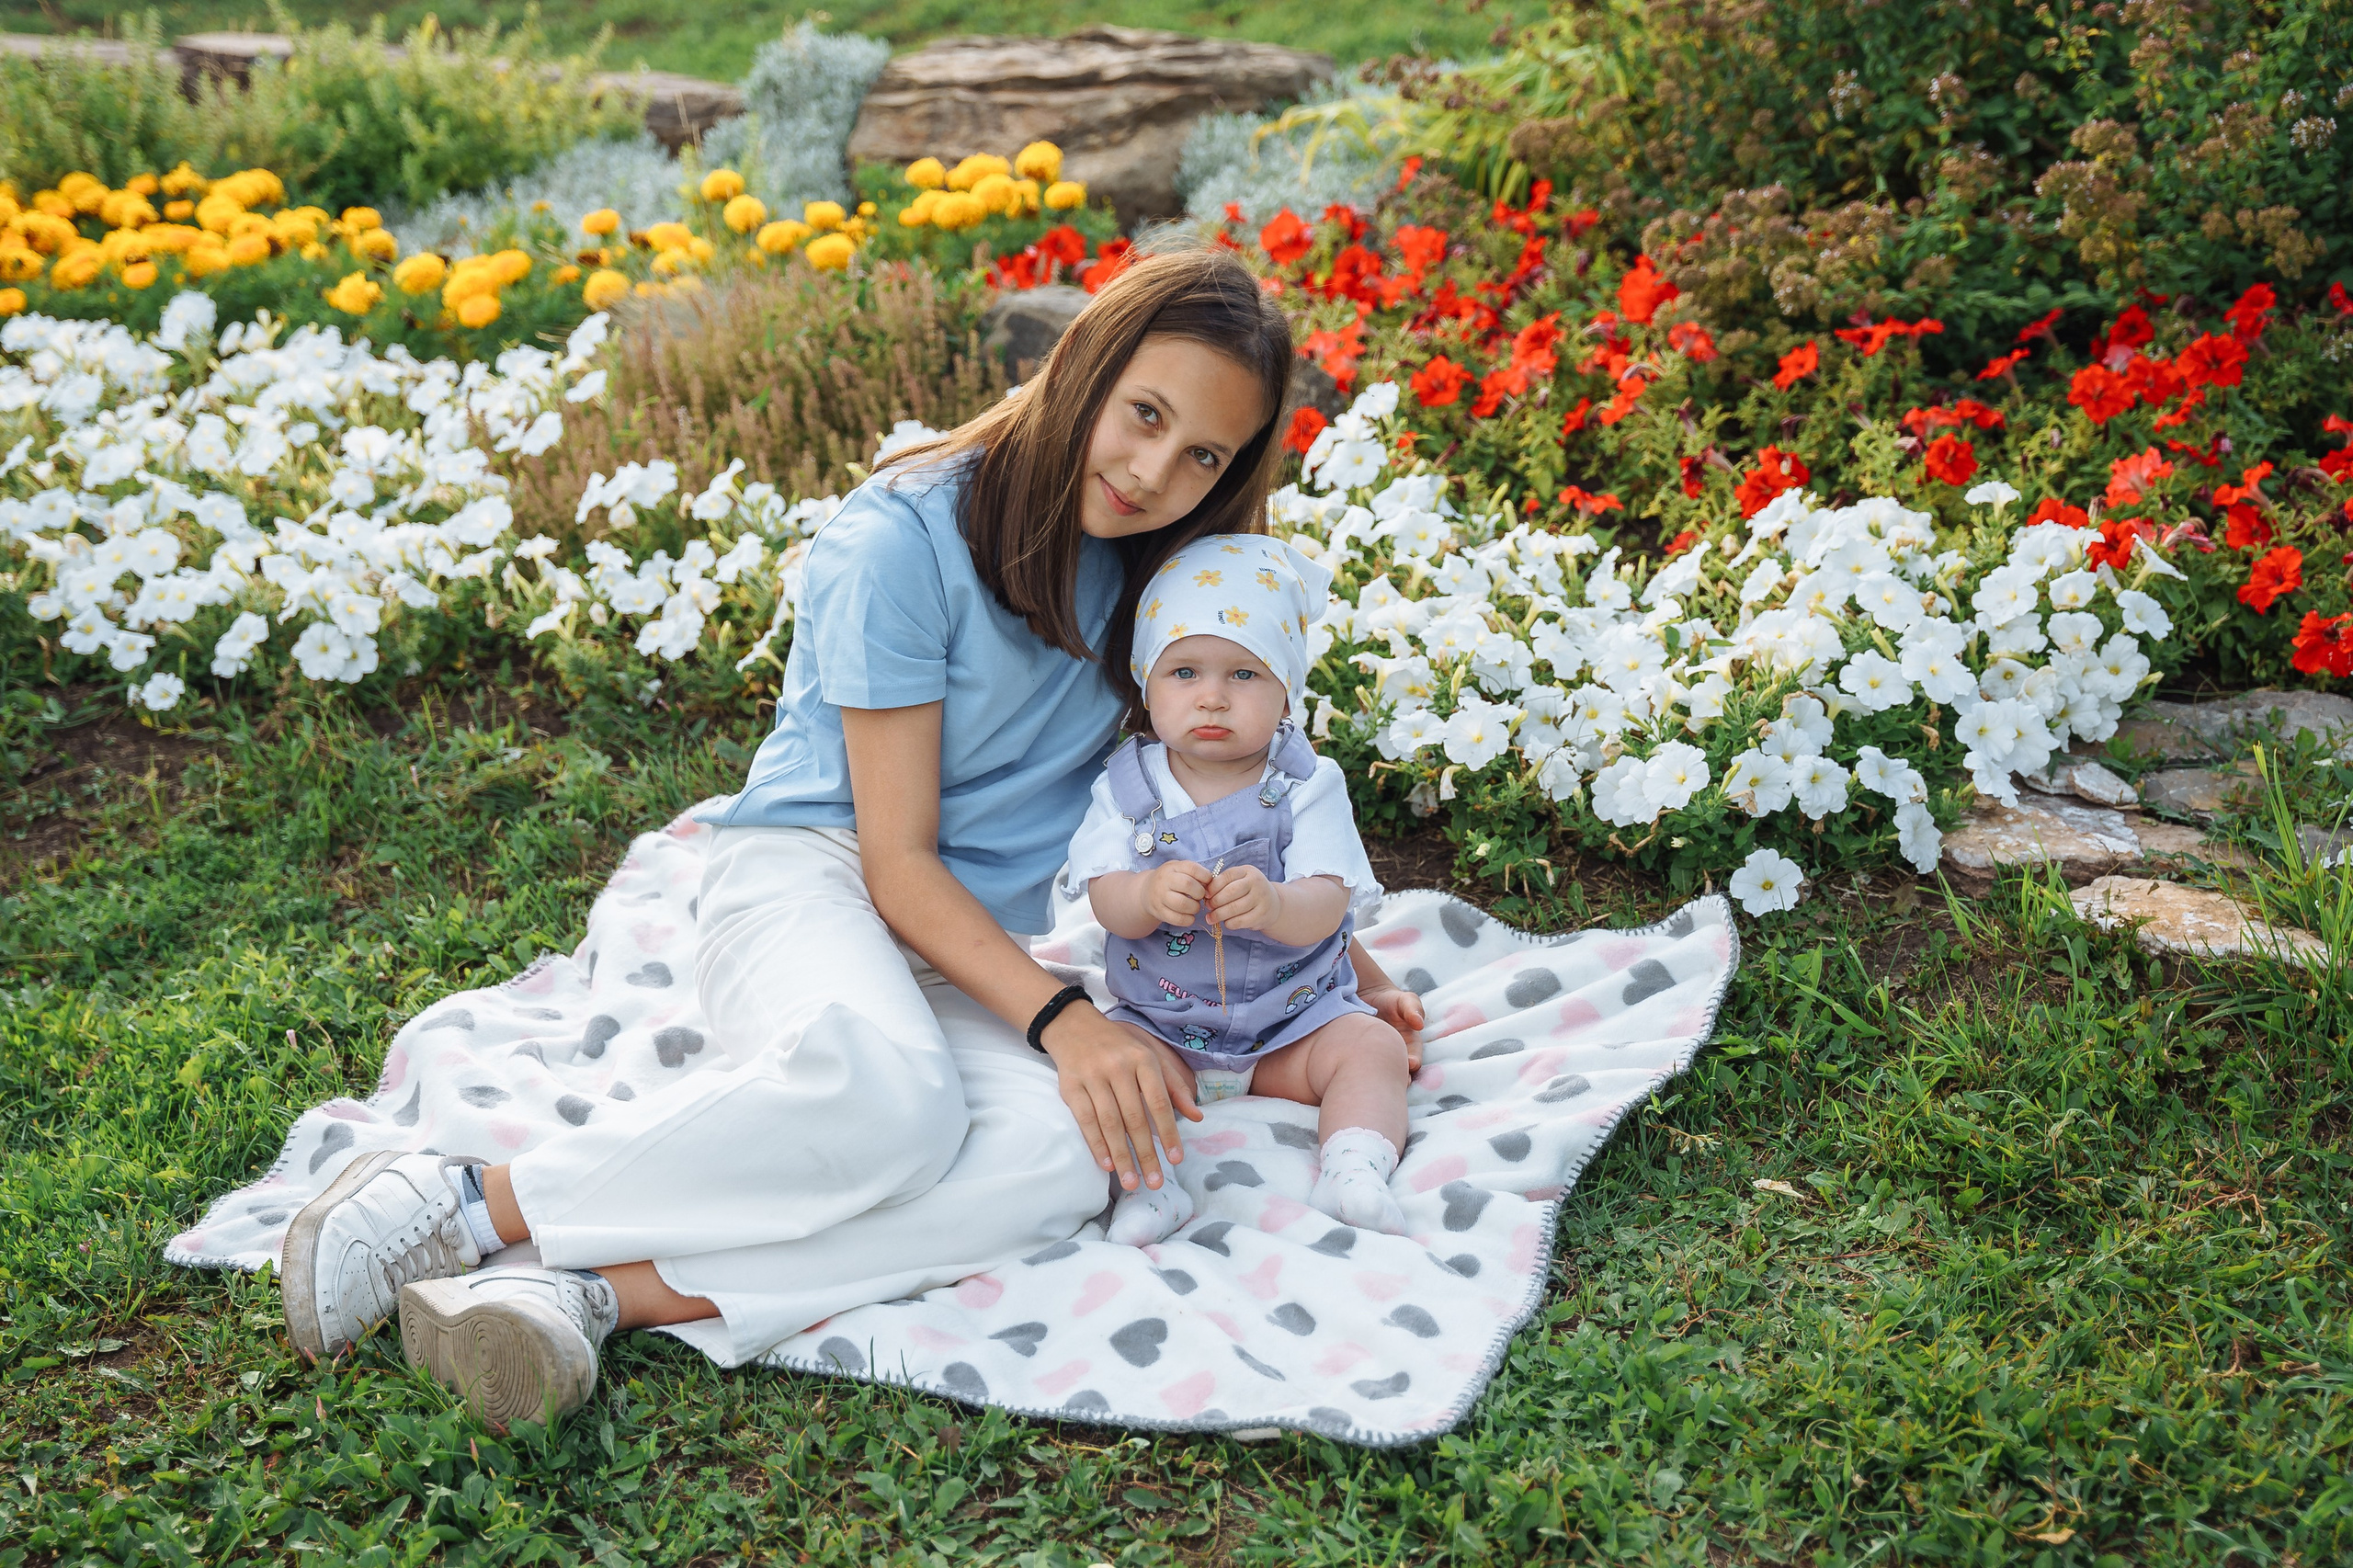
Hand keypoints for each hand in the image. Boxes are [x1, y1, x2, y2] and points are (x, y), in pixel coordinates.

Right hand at [1040, 1002, 1202, 1190]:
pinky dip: (1096, 1144)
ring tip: (1132, 1182)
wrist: (1074, 1026)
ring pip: (1110, 1123)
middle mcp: (1118, 1067)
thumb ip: (1174, 1086)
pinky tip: (1107, 1165)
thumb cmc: (1120, 1046)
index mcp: (1143, 1060)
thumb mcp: (1151, 1056)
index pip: (1159, 1102)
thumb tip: (1197, 1116)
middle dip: (1146, 1153)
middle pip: (1135, 1118)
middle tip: (1155, 1182)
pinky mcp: (1071, 1086)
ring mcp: (1092, 1076)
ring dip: (1122, 1156)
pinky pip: (1085, 1120)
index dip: (1168, 1132)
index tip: (1176, 1159)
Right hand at [1142, 860, 1211, 928]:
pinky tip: (1189, 917)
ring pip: (1182, 904)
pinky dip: (1188, 920)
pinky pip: (1177, 919)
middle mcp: (1164, 880)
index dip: (1205, 876)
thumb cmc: (1170, 880)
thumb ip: (1195, 873)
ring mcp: (1159, 897)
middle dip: (1200, 893)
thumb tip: (1212, 885)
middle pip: (1187, 885)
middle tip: (1200, 896)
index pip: (1192, 868)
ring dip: (1194, 907)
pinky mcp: (1158, 912)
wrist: (1146, 891)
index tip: (1207, 883)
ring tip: (1194, 907)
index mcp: (1172, 867)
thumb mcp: (1179, 870)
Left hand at [1205, 863, 1281, 931]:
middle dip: (1215, 901)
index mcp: (1248, 871)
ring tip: (1211, 918)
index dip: (1213, 887)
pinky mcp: (1262, 914)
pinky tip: (1226, 922)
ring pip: (1234, 908)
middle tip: (1208, 907)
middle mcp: (1256, 882)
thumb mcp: (1240, 880)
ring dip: (1219, 915)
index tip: (1206, 895)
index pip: (1227, 876)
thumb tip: (1204, 893)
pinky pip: (1240, 921)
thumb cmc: (1249, 891)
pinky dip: (1229, 923)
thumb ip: (1224, 883)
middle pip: (1230, 892)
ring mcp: (1261, 899)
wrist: (1273, 904)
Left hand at [1359, 981, 1425, 1071]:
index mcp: (1410, 1046)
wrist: (1369, 1000)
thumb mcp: (1404, 1001)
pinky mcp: (1361, 1058)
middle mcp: (1396, 1056)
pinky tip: (1354, 1069)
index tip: (1410, 1063)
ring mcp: (1378, 1059)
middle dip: (1397, 1077)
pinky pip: (1362, 1067)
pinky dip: (1359, 1071)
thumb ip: (1413, 1009)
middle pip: (1399, 1073)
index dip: (1413, 1063)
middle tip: (1389, 1079)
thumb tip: (1419, 1024)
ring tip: (1370, 1078)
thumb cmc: (1391, 1001)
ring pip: (1379, 1074)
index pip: (1415, 1060)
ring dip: (1377, 1077)